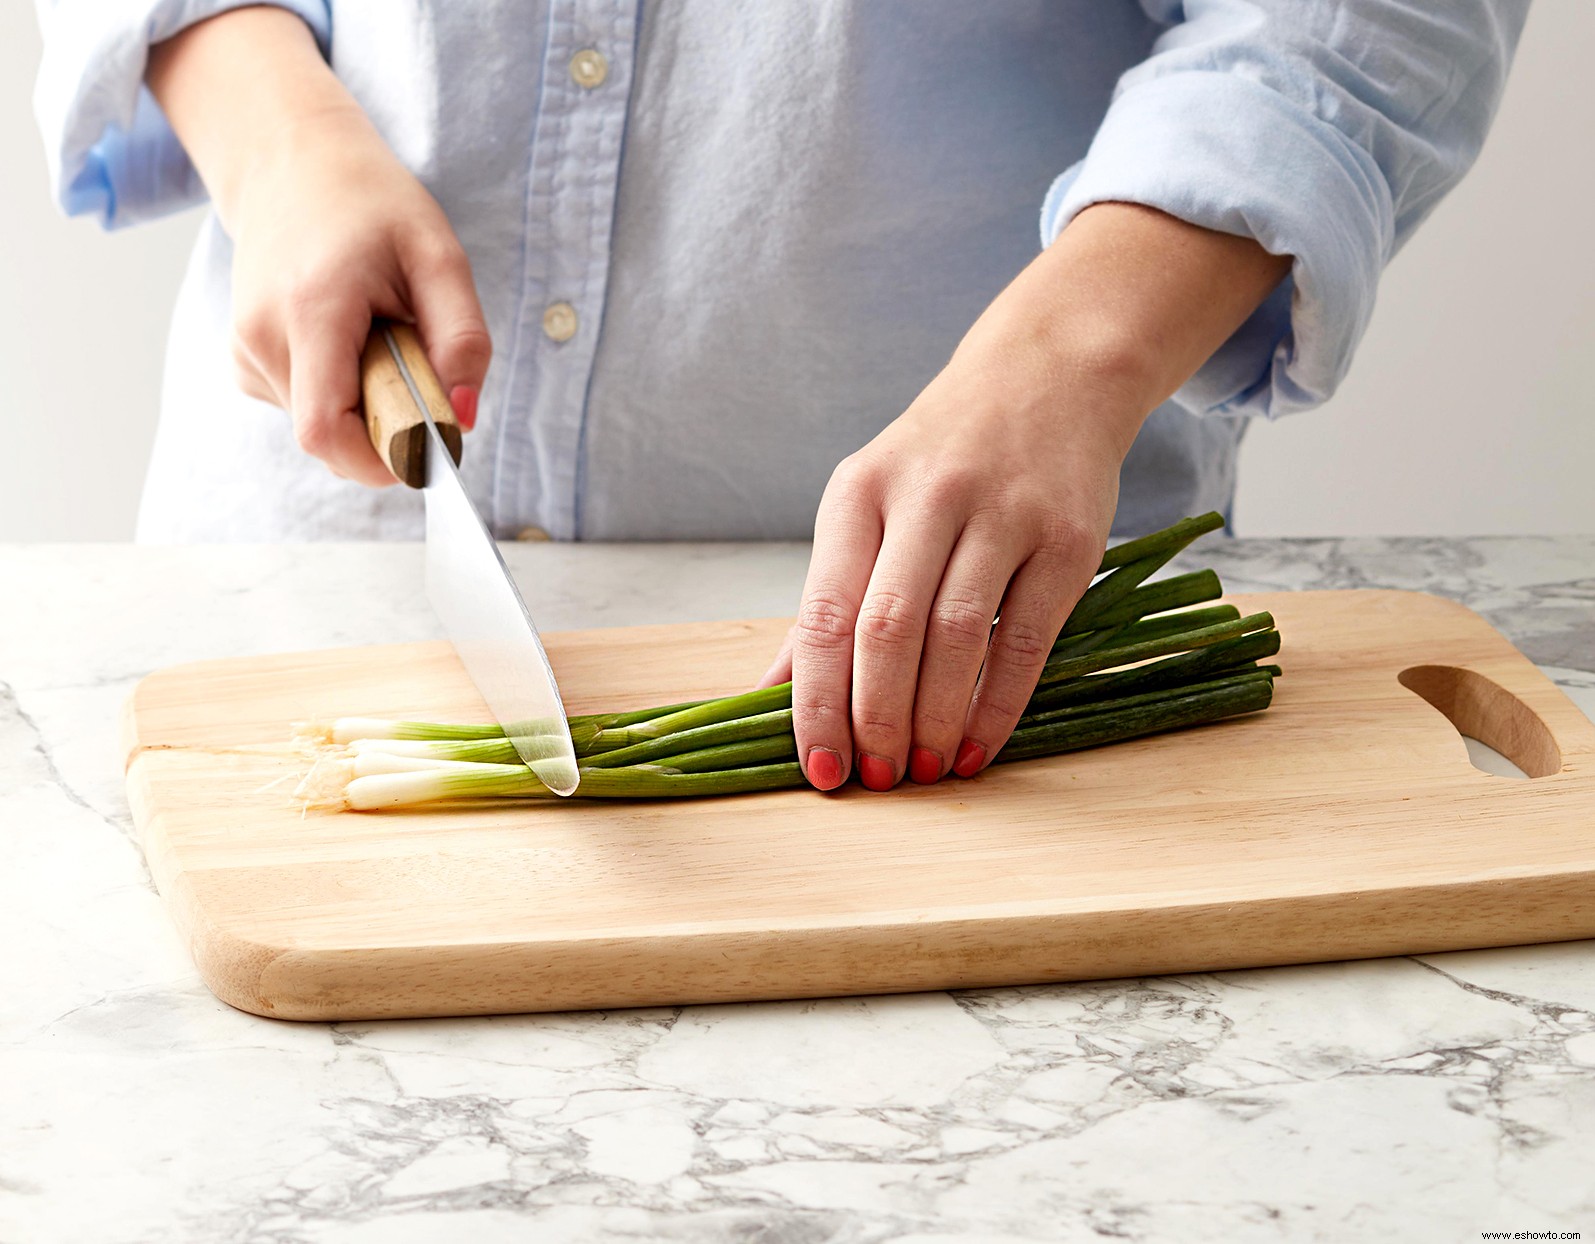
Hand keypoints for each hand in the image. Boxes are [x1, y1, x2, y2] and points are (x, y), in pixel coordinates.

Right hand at [148, 9, 489, 485]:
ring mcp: (245, 351)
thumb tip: (462, 420)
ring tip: (374, 332)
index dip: (382, 459)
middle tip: (410, 359)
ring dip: (366, 402)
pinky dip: (342, 390)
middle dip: (387, 425)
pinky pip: (308, 408)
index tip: (429, 448)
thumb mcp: (439, 256)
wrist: (291, 163)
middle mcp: (262, 337)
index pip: (327, 430)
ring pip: (323, 427)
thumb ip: (462, 340)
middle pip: (332, 437)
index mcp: (310, 310)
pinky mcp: (244, 361)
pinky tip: (346, 336)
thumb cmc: (371, 205)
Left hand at [761, 203, 1292, 790]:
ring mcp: (1002, 515)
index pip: (826, 613)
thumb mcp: (869, 502)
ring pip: (958, 639)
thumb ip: (828, 595)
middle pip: (888, 631)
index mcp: (859, 492)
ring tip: (927, 769)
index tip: (820, 767)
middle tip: (878, 778)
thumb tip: (774, 692)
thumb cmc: (942, 456)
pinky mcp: (1067, 539)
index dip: (818, 701)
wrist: (1049, 376)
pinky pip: (1027, 639)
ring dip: (937, 720)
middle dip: (877, 720)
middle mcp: (927, 497)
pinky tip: (979, 745)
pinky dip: (999, 705)